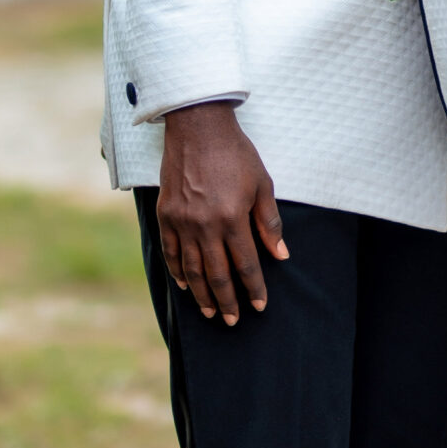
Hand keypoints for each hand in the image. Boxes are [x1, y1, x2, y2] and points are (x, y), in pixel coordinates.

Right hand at [158, 102, 287, 324]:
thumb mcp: (262, 184)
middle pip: (217, 274)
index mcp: (233, 218)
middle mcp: (205, 225)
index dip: (254, 288)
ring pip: (192, 268)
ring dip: (202, 293)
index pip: (246, 264)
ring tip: (210, 311)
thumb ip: (269, 223)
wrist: (198, 127)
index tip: (259, 306)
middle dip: (227, 300)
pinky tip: (185, 285)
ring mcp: (182, 221)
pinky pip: (170, 251)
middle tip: (233, 320)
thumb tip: (281, 255)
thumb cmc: (236, 154)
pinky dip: (177, 271)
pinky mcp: (165, 214)